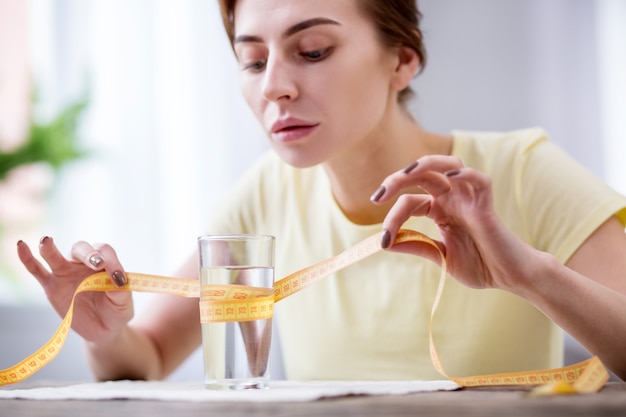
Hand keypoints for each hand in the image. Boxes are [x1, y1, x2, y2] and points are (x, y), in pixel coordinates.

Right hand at [16, 237, 133, 342]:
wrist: (103, 329)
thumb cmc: (116, 311)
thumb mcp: (124, 304)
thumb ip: (121, 293)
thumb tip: (116, 281)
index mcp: (105, 263)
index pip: (106, 252)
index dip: (112, 261)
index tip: (119, 278)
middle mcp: (84, 264)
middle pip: (82, 249)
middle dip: (89, 254)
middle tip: (98, 264)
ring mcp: (66, 273)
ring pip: (56, 256)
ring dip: (50, 248)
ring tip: (46, 241)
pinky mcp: (52, 286)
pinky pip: (37, 270)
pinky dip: (28, 259)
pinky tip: (21, 246)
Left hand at [372, 155, 537, 291]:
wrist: (510, 278)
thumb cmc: (480, 266)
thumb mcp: (440, 257)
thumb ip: (417, 246)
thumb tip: (385, 242)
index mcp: (439, 210)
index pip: (410, 202)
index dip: (392, 218)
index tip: (382, 241)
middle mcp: (452, 200)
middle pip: (423, 175)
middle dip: (397, 179)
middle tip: (378, 196)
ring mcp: (469, 200)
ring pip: (450, 165)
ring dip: (426, 164)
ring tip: (406, 172)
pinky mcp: (487, 208)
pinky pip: (480, 181)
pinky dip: (466, 174)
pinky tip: (450, 176)